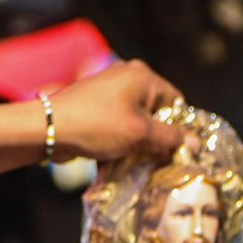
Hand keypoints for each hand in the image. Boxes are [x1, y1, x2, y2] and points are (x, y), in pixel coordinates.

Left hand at [49, 60, 185, 161]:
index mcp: (143, 76)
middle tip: (156, 162)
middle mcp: (126, 77)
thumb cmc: (97, 126)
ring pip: (132, 122)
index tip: (176, 151)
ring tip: (133, 166)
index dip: (178, 128)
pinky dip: (116, 143)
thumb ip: (169, 139)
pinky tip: (114, 163)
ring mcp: (106, 91)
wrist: (48, 129)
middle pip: (153, 113)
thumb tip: (194, 144)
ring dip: (134, 145)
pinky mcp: (91, 107)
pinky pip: (114, 126)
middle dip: (154, 139)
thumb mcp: (139, 134)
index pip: (175, 102)